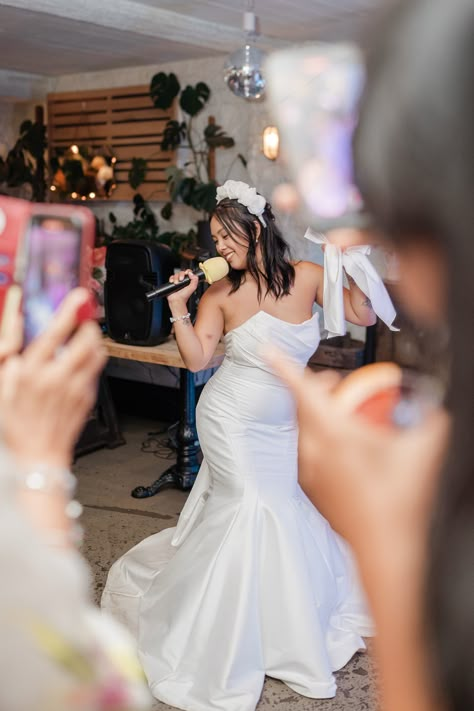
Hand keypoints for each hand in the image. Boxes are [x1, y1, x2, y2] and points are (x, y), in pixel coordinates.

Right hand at [0, 288, 106, 468]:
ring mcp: (76, 388)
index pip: (55, 333)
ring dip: (94, 343)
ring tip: (85, 342)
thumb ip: (10, 364)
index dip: (69, 311)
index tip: (78, 297)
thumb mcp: (3, 391)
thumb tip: (17, 343)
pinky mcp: (87, 398)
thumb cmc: (18, 428)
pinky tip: (80, 366)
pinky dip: (92, 363)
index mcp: (32, 372)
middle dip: (88, 326)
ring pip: (97, 354)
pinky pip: (96, 372)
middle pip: (85, 340)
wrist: (38, 457)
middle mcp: (57, 377)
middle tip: (84, 322)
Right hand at [167, 269, 198, 304]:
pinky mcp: (172, 283)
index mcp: (189, 281)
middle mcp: (183, 280)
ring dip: (176, 278)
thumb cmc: (185, 296)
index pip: (189, 272)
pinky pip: (171, 277)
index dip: (188, 271)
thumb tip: (191, 273)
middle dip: (181, 274)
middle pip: (182, 272)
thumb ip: (195, 280)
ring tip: (176, 283)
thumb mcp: (193, 287)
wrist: (177, 300)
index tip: (187, 273)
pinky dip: (171, 278)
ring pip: (176, 274)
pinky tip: (172, 282)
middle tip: (181, 279)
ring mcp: (177, 281)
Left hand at [264, 348, 449, 555]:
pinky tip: (344, 445)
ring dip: (318, 410)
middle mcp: (313, 450)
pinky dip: (319, 435)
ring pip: (303, 427)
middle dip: (315, 385)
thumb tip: (433, 407)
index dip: (283, 366)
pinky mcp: (311, 486)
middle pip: (302, 404)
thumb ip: (431, 419)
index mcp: (333, 433)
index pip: (301, 390)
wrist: (384, 550)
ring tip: (343, 411)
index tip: (267, 350)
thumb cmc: (397, 504)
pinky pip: (307, 449)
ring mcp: (309, 470)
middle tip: (337, 382)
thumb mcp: (423, 450)